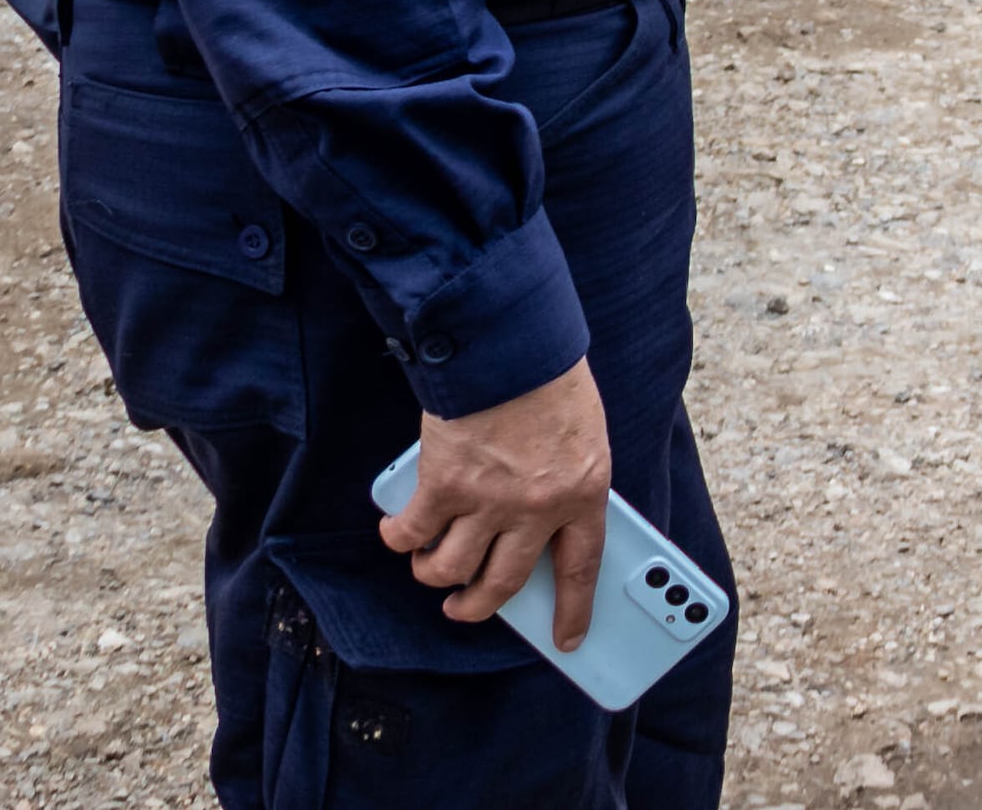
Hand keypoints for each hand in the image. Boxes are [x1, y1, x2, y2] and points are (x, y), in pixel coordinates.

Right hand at [378, 358, 610, 648]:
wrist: (510, 342)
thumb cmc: (550, 380)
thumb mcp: (584, 438)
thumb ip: (566, 484)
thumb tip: (540, 528)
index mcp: (584, 493)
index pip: (580, 569)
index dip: (573, 610)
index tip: (567, 641)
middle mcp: (536, 508)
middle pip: (503, 584)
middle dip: (477, 607)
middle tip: (463, 609)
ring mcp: (488, 501)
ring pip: (450, 569)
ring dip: (433, 575)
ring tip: (427, 567)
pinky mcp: (444, 484)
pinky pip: (412, 533)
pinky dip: (399, 538)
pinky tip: (397, 533)